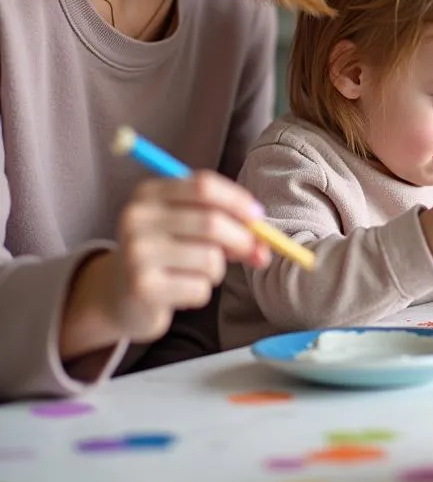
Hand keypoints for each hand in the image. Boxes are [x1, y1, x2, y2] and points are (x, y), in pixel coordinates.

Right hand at [61, 172, 270, 357]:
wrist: (119, 295)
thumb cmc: (166, 253)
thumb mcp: (188, 226)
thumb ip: (226, 223)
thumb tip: (264, 242)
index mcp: (149, 194)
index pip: (204, 186)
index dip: (238, 200)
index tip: (257, 216)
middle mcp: (137, 219)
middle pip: (211, 222)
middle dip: (242, 239)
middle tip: (253, 252)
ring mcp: (136, 254)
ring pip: (210, 259)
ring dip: (217, 270)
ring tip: (198, 272)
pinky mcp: (142, 288)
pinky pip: (199, 288)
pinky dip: (201, 292)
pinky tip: (181, 290)